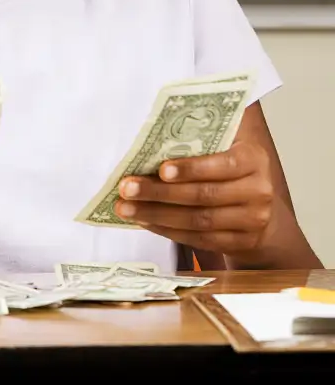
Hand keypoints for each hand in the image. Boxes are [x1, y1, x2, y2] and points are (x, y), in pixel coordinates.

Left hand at [114, 141, 276, 256]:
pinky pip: (198, 239)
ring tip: (126, 208)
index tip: (161, 170)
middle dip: (160, 193)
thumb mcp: (225, 150)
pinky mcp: (240, 243)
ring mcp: (252, 220)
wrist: (260, 213)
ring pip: (198, 220)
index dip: (191, 168)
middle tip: (127, 189)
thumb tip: (151, 143)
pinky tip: (145, 222)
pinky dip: (167, 231)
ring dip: (157, 215)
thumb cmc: (229, 174)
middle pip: (204, 195)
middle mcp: (258, 190)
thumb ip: (199, 145)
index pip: (223, 164)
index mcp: (253, 159)